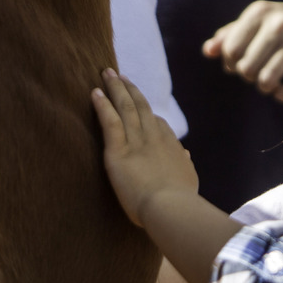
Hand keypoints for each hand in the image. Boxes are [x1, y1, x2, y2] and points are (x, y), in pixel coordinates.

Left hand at [92, 69, 196, 227]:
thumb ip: (184, 163)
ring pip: (126, 108)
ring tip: (107, 74)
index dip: (146, 109)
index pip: (156, 121)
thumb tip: (184, 154)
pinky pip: (110, 122)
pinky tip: (94, 93)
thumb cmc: (180, 198)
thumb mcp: (188, 177)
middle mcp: (154, 136)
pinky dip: (102, 106)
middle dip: (129, 89)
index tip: (137, 101)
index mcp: (169, 144)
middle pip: (140, 106)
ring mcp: (137, 141)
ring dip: (116, 89)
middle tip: (119, 75)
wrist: (169, 207)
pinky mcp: (119, 151)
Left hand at [202, 0, 282, 102]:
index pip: (231, 50)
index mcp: (259, 12)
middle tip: (258, 70)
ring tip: (270, 80)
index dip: (231, 63)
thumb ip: (229, 34)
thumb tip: (208, 51)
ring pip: (266, 81)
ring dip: (265, 87)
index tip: (242, 61)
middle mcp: (278, 24)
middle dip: (249, 76)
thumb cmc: (282, 22)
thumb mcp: (257, 20)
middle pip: (246, 69)